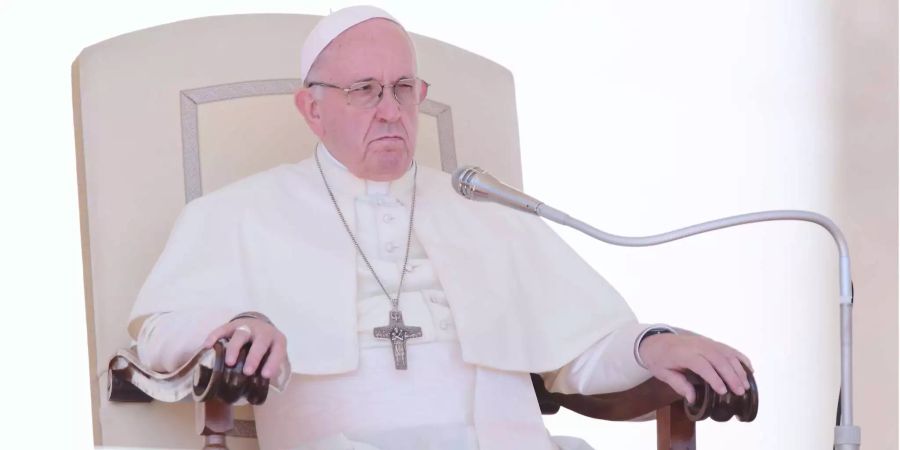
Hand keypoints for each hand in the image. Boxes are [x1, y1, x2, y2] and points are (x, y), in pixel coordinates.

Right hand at [202, 318, 286, 378]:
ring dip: (235, 348)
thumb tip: (257, 394)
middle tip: (247, 371)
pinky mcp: (233, 325)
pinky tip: (208, 345)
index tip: (265, 375)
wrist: (260, 326)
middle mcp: (264, 332)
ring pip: (241, 334)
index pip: (277, 351)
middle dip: (254, 357)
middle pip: (260, 342)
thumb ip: (267, 369)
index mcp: (277, 341)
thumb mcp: (272, 355)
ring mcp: (248, 327)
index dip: (272, 363)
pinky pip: (223, 329)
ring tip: (229, 363)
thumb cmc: (266, 347)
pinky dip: (215, 336)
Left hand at [638, 332, 752, 403]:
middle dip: (731, 376)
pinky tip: (749, 369)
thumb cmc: (659, 359)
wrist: (656, 341)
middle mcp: (697, 345)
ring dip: (738, 369)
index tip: (723, 391)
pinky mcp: (711, 342)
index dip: (714, 378)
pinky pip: (728, 348)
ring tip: (746, 385)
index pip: (702, 364)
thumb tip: (692, 399)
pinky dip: (740, 358)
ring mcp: (705, 342)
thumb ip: (678, 385)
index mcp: (683, 353)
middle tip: (740, 392)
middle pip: (718, 358)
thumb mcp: (663, 374)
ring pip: (726, 353)